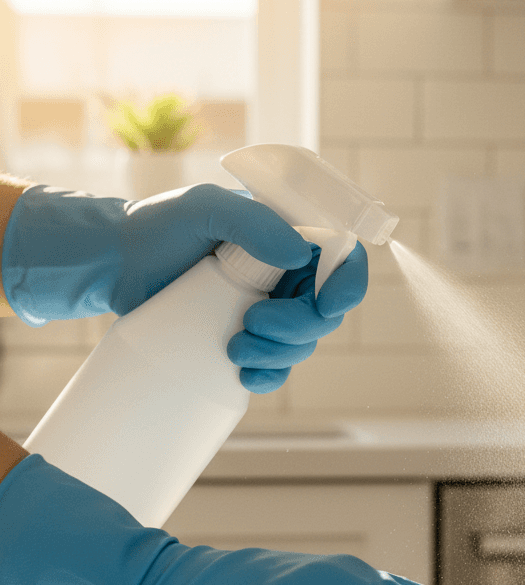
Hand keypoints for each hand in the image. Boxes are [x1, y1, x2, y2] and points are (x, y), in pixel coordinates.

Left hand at [3, 183, 367, 392]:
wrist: (115, 264)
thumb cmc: (158, 226)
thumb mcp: (204, 207)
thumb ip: (253, 222)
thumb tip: (300, 254)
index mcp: (291, 238)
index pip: (344, 261)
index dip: (348, 286)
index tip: (326, 305)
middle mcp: (288, 275)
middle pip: (325, 313)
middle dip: (298, 327)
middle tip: (254, 321)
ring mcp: (269, 309)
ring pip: (303, 345)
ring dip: (279, 354)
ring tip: (234, 346)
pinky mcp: (247, 339)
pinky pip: (277, 368)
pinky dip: (269, 377)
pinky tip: (246, 375)